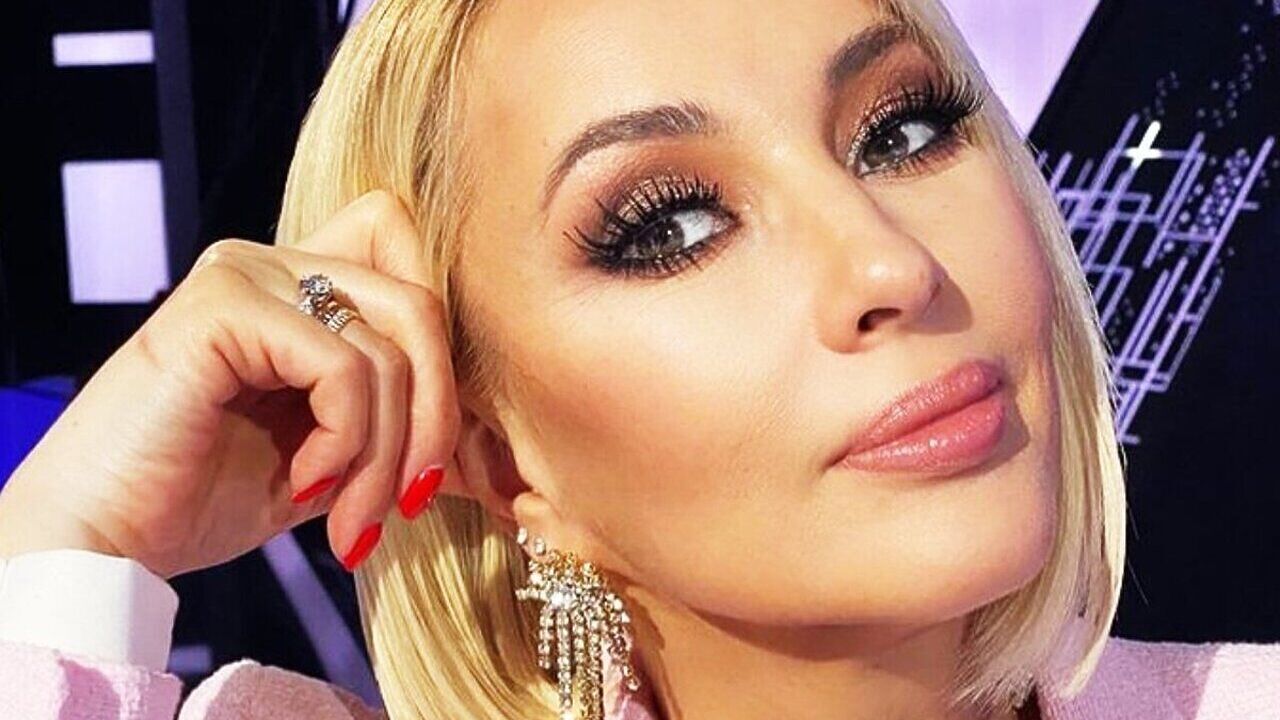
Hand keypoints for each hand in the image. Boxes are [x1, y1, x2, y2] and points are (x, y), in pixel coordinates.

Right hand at [0, 191, 462, 577]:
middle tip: (408, 504)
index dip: (443, 349)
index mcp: (297, 287)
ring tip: (350, 522)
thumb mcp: (330, 458)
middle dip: (434, 419)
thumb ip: (392, 425)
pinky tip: (304, 485)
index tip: (429, 458)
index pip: (409, 260)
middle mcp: (273, 262)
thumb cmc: (202, 501)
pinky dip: (345, 442)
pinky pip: (343, 366)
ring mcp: (247, 273)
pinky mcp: (222, 304)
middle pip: (420, 304)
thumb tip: (484, 442)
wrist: (101, 544)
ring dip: (385, 456)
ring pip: (390, 345)